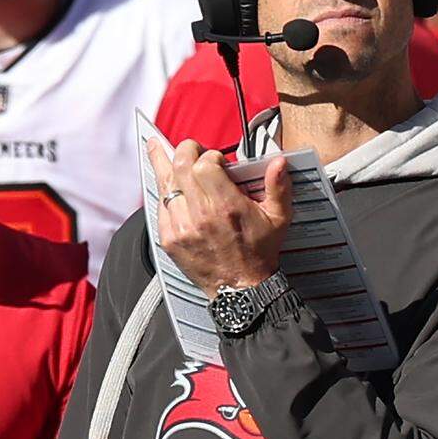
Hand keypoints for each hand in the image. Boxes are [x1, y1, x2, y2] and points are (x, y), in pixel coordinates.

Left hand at [149, 139, 291, 298]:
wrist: (241, 289)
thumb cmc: (259, 253)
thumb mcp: (278, 218)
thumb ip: (278, 187)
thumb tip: (278, 163)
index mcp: (226, 206)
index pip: (204, 164)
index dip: (209, 155)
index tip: (217, 161)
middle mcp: (200, 215)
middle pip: (180, 166)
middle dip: (185, 151)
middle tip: (191, 150)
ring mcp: (181, 227)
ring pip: (164, 184)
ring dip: (166, 166)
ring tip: (159, 149)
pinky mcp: (170, 239)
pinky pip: (159, 206)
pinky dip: (163, 193)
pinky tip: (166, 185)